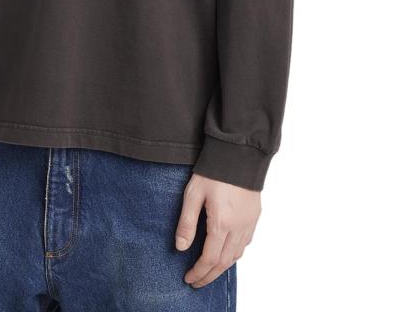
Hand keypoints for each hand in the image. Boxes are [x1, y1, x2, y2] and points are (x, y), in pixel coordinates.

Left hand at [176, 173, 260, 287]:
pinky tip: (226, 252)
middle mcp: (238, 228)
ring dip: (222, 267)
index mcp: (221, 223)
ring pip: (236, 255)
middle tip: (196, 281)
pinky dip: (234, 254)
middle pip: (224, 262)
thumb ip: (187, 222)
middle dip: (209, 275)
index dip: (199, 272)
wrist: (239, 153)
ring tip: (209, 271)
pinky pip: (245, 244)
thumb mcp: (193, 194)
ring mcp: (248, 223)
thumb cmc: (213, 171)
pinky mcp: (254, 217)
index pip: (210, 259)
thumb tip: (181, 248)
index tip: (189, 278)